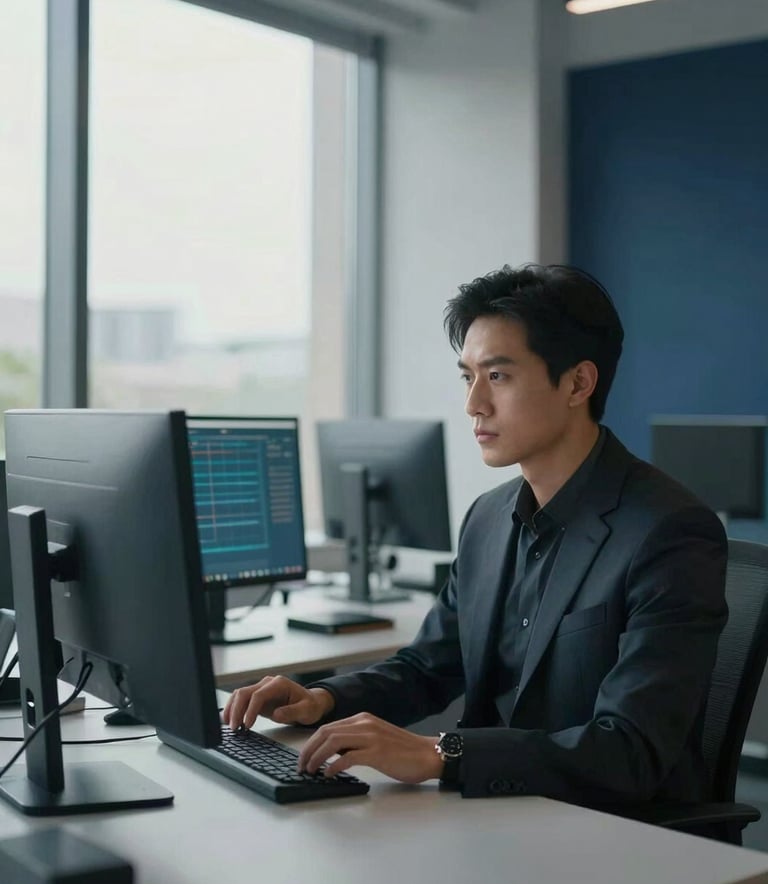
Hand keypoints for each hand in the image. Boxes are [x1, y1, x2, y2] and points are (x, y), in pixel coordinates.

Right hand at [222, 676, 334, 728]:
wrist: (311, 703)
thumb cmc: (309, 705)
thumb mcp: (306, 710)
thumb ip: (292, 711)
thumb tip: (276, 714)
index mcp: (279, 684)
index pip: (258, 694)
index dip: (250, 710)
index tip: (247, 725)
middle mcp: (268, 684)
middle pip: (245, 692)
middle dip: (236, 710)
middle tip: (234, 728)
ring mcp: (261, 689)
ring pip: (239, 695)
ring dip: (232, 709)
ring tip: (230, 726)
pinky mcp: (258, 698)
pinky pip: (241, 701)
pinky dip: (233, 709)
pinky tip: (230, 720)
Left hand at [298, 713, 443, 783]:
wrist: (427, 754)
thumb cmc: (403, 751)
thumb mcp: (375, 739)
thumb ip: (355, 742)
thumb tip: (333, 754)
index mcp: (362, 719)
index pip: (328, 727)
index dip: (311, 743)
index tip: (304, 757)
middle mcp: (364, 724)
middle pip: (326, 732)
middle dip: (308, 750)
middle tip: (301, 766)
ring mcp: (371, 737)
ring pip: (333, 742)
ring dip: (317, 757)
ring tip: (311, 771)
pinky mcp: (377, 752)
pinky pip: (348, 757)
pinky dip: (334, 766)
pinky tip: (329, 774)